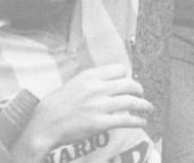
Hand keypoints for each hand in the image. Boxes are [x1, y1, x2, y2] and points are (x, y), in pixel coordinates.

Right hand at [21, 64, 151, 152]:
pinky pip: (125, 120)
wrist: (45, 123)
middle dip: (138, 89)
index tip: (128, 82)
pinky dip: (137, 120)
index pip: (119, 69)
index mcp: (90, 75)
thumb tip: (108, 84)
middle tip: (141, 94)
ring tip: (148, 108)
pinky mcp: (100, 122)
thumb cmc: (57, 105)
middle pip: (128, 84)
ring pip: (130, 101)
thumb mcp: (74, 84)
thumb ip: (91, 82)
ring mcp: (99, 105)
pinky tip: (142, 122)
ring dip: (143, 105)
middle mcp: (97, 87)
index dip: (126, 77)